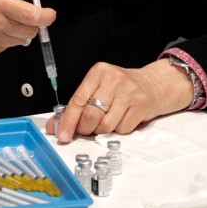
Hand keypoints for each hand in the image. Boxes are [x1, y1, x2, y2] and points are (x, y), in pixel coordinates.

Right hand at [0, 0, 55, 73]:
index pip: (32, 16)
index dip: (47, 16)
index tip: (49, 12)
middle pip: (29, 30)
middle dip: (32, 22)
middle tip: (23, 13)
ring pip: (20, 40)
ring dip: (19, 30)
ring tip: (6, 19)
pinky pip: (7, 47)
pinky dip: (6, 38)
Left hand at [49, 59, 193, 142]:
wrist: (152, 84)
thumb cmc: (120, 88)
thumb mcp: (98, 88)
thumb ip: (76, 106)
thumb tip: (55, 126)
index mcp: (99, 72)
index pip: (78, 100)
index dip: (68, 120)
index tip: (62, 135)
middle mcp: (114, 79)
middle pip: (91, 115)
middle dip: (85, 128)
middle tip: (86, 129)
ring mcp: (129, 92)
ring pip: (106, 125)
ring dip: (102, 130)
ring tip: (106, 121)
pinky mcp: (141, 105)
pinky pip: (122, 129)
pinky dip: (118, 130)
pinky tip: (121, 119)